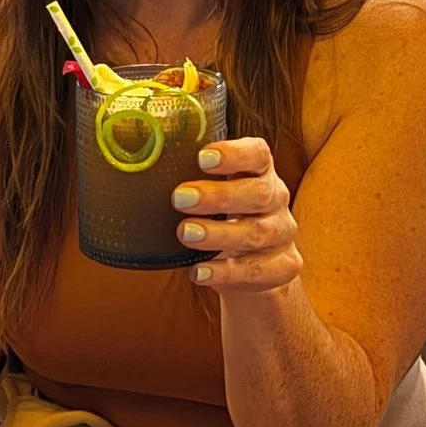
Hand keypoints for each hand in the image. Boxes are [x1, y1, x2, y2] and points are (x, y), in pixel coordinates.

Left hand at [174, 136, 299, 292]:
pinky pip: (255, 270)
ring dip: (218, 234)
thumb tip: (143, 169)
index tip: (202, 157)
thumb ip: (192, 178)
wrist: (259, 263)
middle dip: (218, 196)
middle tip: (180, 198)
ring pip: (256, 233)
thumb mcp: (216, 191)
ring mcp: (282, 234)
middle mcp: (276, 199)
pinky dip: (224, 272)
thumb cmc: (226, 216)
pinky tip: (198, 271)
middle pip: (257, 194)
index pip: (257, 154)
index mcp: (261, 171)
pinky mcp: (282, 267)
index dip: (233, 154)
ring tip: (185, 233)